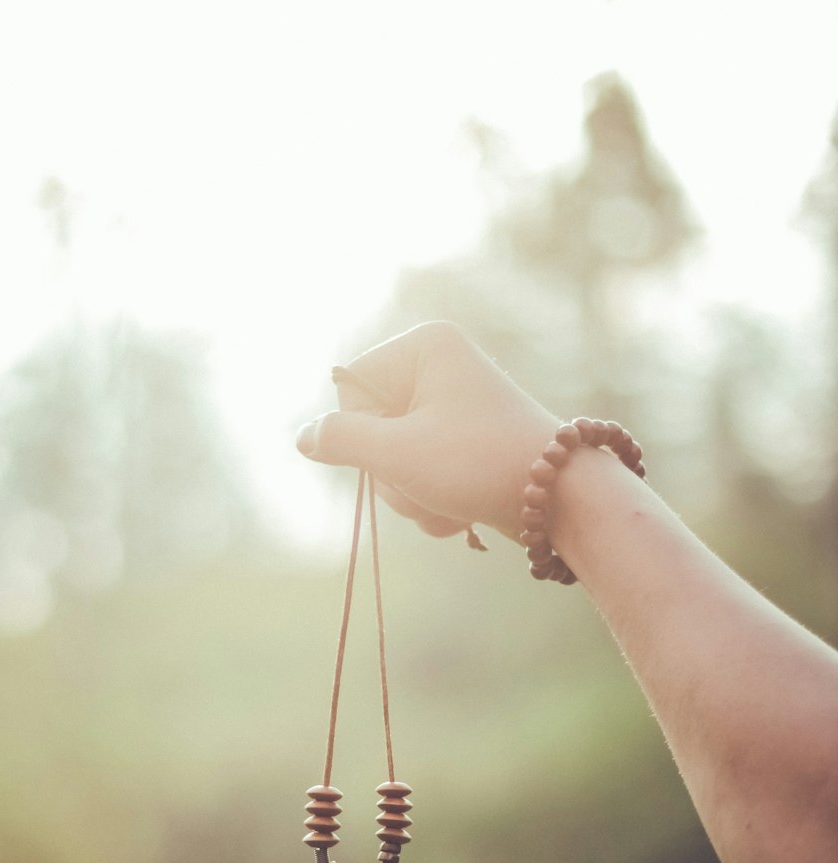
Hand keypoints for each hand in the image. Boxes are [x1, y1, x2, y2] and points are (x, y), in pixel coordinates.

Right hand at [296, 322, 559, 542]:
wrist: (560, 500)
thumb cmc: (477, 465)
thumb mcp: (396, 454)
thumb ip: (341, 442)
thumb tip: (303, 437)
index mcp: (424, 347)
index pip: (349, 391)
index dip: (364, 435)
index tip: (404, 452)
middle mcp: (438, 366)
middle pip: (371, 430)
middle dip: (393, 474)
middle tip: (428, 484)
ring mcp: (452, 406)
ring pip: (393, 460)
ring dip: (412, 496)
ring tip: (448, 503)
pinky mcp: (463, 443)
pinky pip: (421, 472)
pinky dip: (432, 500)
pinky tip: (460, 513)